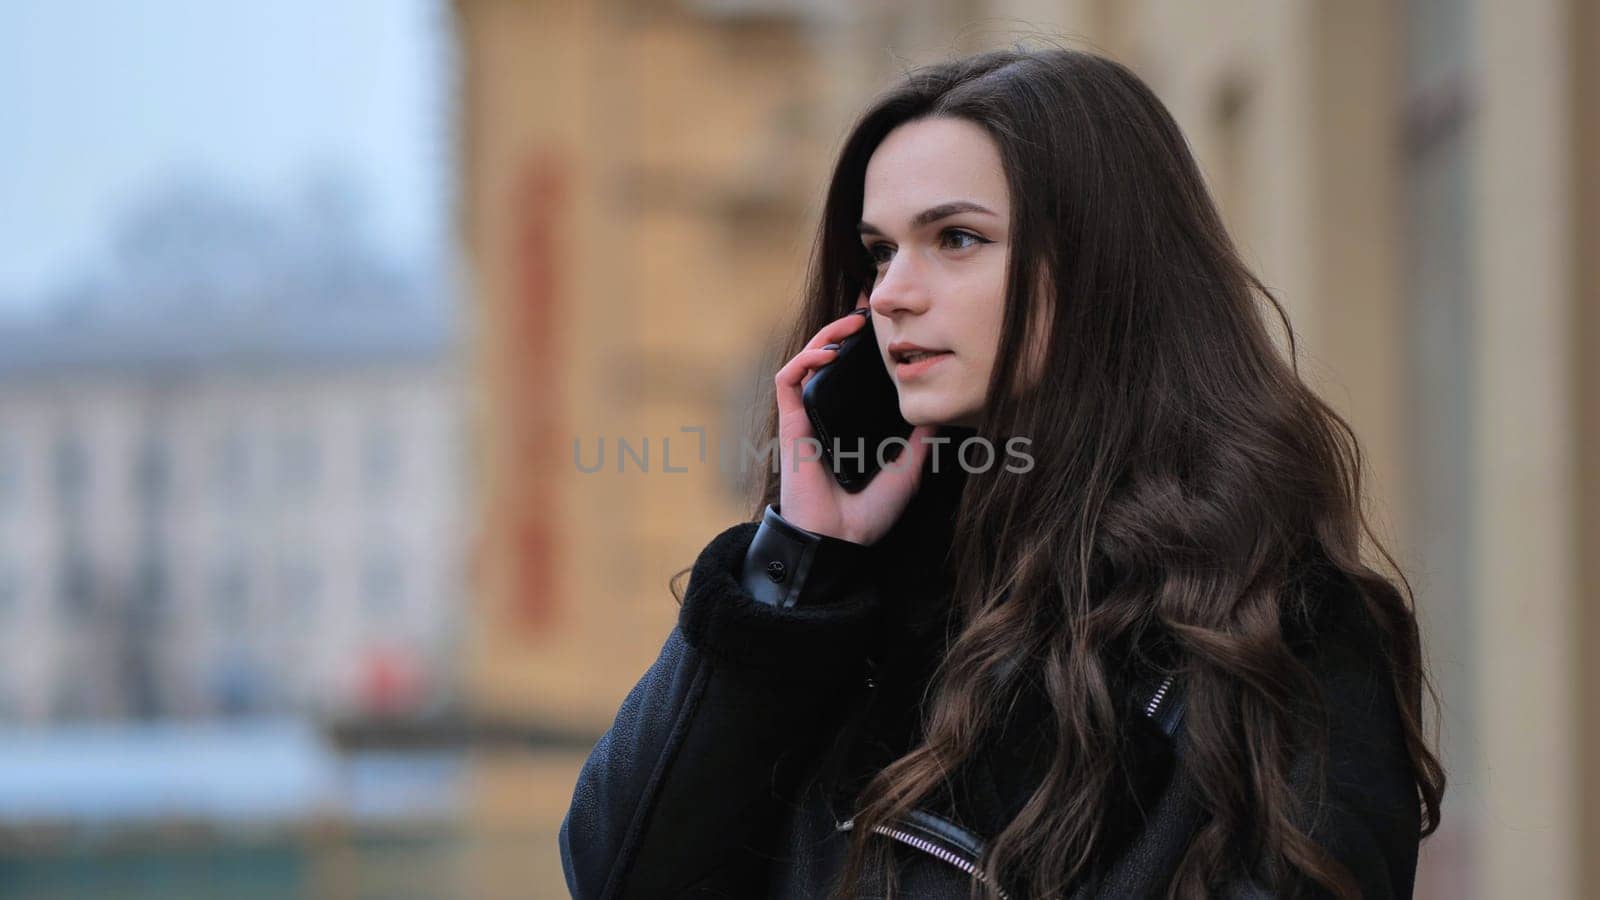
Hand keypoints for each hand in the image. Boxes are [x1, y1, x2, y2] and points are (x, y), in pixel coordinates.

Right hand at [772, 290, 938, 544]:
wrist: (837, 543)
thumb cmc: (866, 515)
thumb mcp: (907, 470)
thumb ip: (921, 443)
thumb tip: (942, 413)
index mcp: (847, 423)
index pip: (851, 374)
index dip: (861, 345)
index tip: (883, 322)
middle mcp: (824, 416)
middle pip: (828, 360)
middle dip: (844, 327)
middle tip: (868, 305)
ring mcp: (805, 419)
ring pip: (806, 362)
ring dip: (825, 335)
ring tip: (851, 321)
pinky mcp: (790, 425)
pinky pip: (787, 380)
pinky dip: (805, 359)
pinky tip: (828, 352)